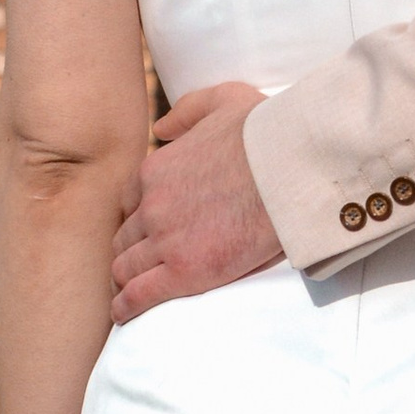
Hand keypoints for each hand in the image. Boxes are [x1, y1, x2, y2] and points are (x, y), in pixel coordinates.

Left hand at [108, 79, 279, 320]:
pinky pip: (139, 295)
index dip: (136, 219)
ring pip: (125, 268)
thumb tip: (161, 128)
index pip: (128, 203)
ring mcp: (166, 239)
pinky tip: (126, 313)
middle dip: (129, 251)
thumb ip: (187, 111)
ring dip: (125, 280)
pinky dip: (127, 306)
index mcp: (156, 170)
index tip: (146, 231)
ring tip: (130, 294)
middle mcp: (152, 205)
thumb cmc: (265, 131)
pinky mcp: (184, 271)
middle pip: (123, 238)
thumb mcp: (222, 100)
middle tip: (139, 266)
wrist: (290, 166)